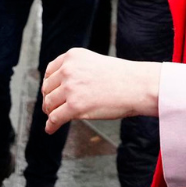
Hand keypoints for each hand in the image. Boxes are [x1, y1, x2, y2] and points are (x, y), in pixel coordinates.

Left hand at [41, 48, 159, 133]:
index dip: (48, 85)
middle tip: (51, 108)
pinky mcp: (74, 106)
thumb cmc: (122, 77)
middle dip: (49, 99)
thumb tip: (62, 88)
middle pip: (48, 89)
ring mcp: (70, 88)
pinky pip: (55, 118)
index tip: (49, 93)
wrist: (137, 86)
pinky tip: (50, 129)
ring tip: (53, 118)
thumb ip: (77, 70)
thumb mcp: (94, 63)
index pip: (50, 71)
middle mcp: (68, 70)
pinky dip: (51, 125)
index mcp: (73, 56)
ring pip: (50, 104)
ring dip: (50, 113)